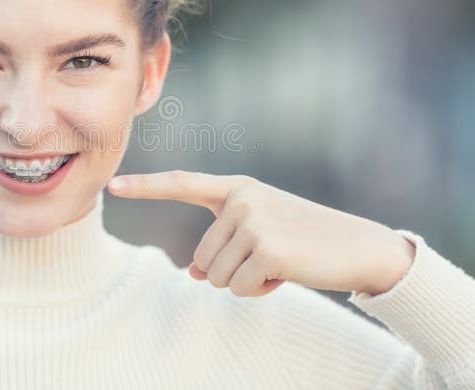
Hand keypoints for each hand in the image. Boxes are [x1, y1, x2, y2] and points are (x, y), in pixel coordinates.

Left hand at [107, 171, 415, 297]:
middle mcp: (241, 199)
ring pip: (217, 276)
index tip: (113, 185)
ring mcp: (253, 221)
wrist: (360, 247)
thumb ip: (224, 246)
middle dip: (231, 271)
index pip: (183, 184)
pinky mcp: (266, 247)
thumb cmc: (307, 242)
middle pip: (202, 257)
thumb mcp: (262, 236)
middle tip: (272, 257)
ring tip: (281, 263)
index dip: (145, 186)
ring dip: (246, 282)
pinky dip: (261, 291)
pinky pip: (239, 288)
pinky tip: (288, 273)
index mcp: (238, 189)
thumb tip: (195, 275)